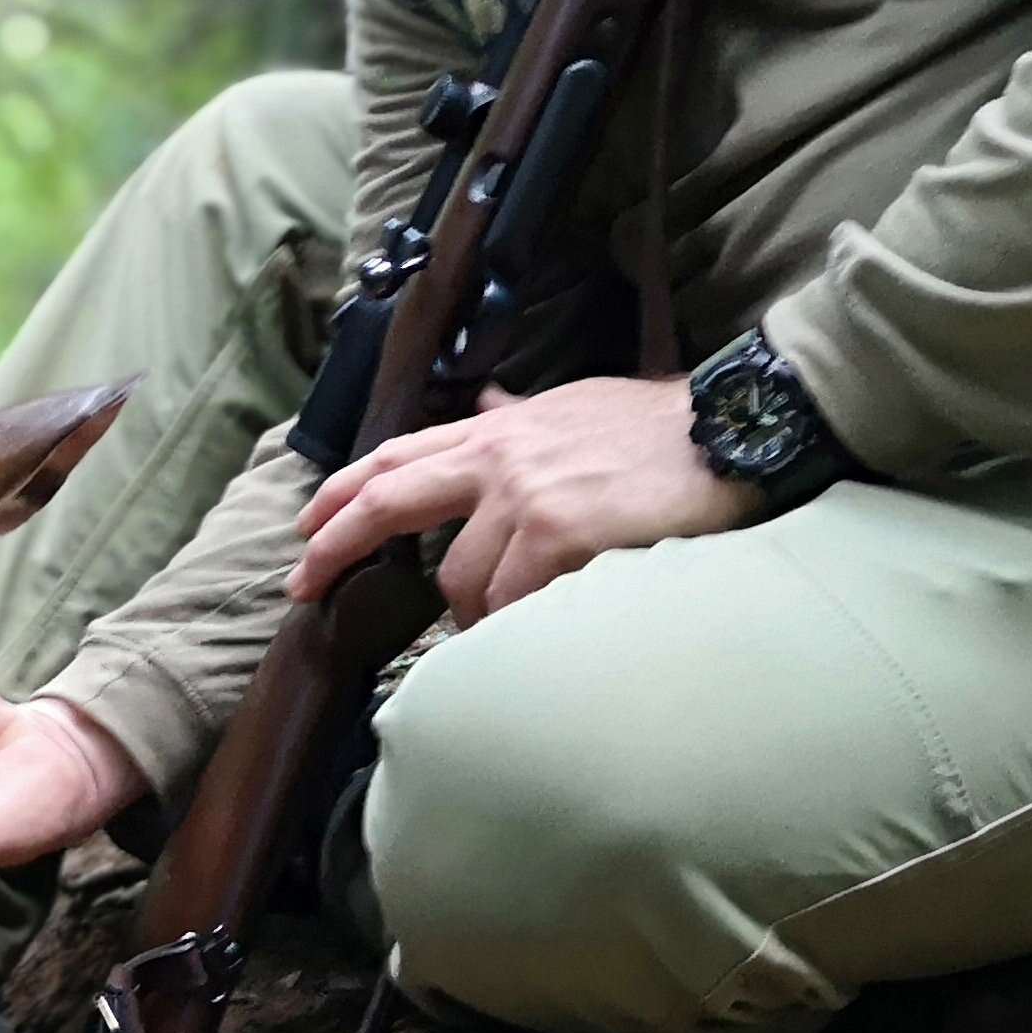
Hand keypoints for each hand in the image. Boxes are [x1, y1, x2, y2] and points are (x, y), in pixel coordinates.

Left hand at [292, 375, 756, 620]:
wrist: (727, 433)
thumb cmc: (660, 428)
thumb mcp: (574, 405)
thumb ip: (520, 415)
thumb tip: (487, 399)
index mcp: (498, 428)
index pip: (396, 455)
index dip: (340, 491)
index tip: (304, 527)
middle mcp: (498, 459)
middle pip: (389, 502)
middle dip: (335, 547)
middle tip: (303, 588)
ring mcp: (525, 497)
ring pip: (458, 579)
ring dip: (470, 616)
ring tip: (502, 629)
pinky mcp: (558, 534)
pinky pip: (511, 602)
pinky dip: (515, 627)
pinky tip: (536, 633)